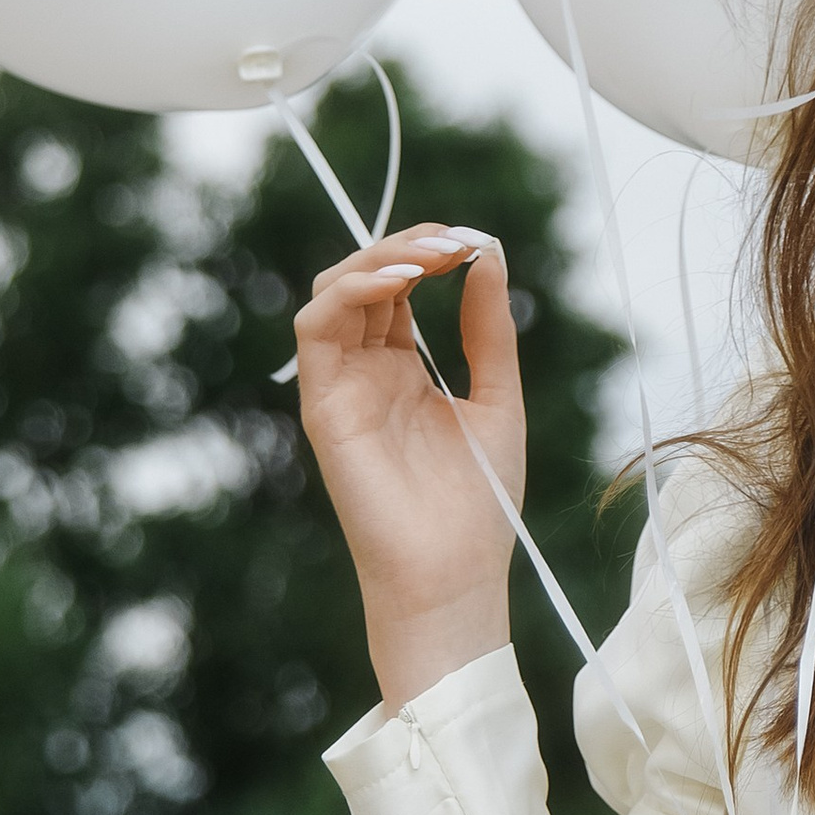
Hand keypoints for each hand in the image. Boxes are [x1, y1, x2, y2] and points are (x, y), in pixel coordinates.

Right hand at [293, 225, 522, 708]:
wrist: (454, 574)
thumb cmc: (477, 502)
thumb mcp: (498, 399)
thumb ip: (488, 331)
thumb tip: (487, 257)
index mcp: (402, 368)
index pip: (398, 286)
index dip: (429, 252)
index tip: (475, 241)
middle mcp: (364, 371)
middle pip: (364, 280)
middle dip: (407, 246)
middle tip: (456, 240)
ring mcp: (340, 386)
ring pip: (333, 293)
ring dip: (377, 258)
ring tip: (430, 255)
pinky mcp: (324, 406)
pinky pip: (316, 330)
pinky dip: (351, 291)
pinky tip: (397, 281)